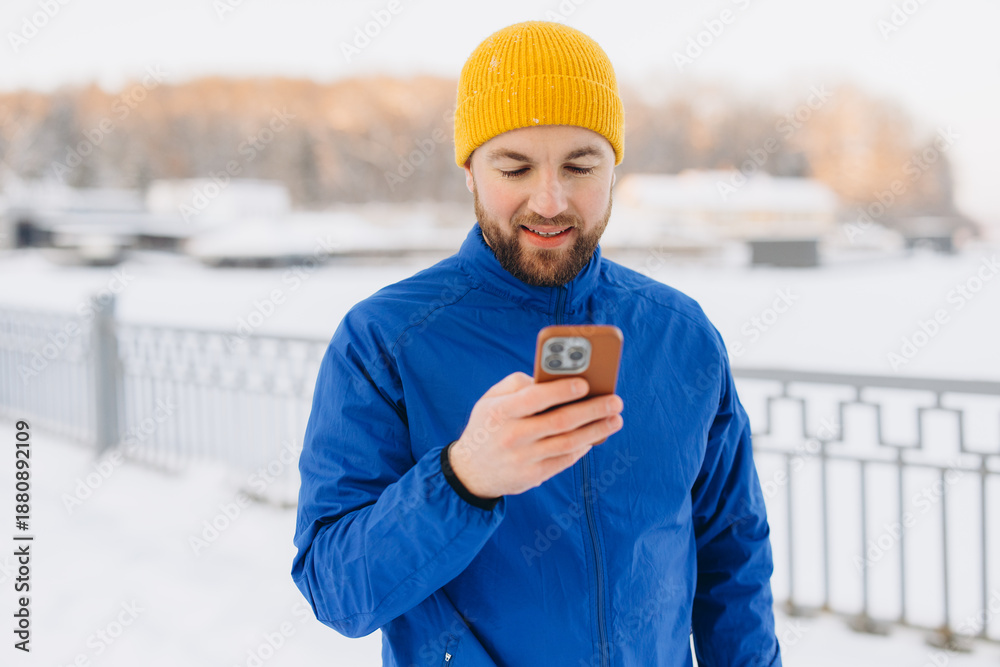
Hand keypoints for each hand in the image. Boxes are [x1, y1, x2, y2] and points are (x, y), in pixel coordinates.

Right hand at [448, 372, 623, 498]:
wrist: (470, 471)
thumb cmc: (488, 426)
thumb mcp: (490, 400)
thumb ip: (517, 384)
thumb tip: (552, 380)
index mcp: (500, 412)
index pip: (535, 398)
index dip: (562, 390)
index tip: (586, 383)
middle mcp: (513, 436)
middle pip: (560, 421)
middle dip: (593, 410)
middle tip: (615, 401)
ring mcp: (524, 459)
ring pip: (568, 443)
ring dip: (596, 430)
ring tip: (615, 419)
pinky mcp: (533, 476)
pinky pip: (565, 459)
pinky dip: (583, 447)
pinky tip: (596, 436)